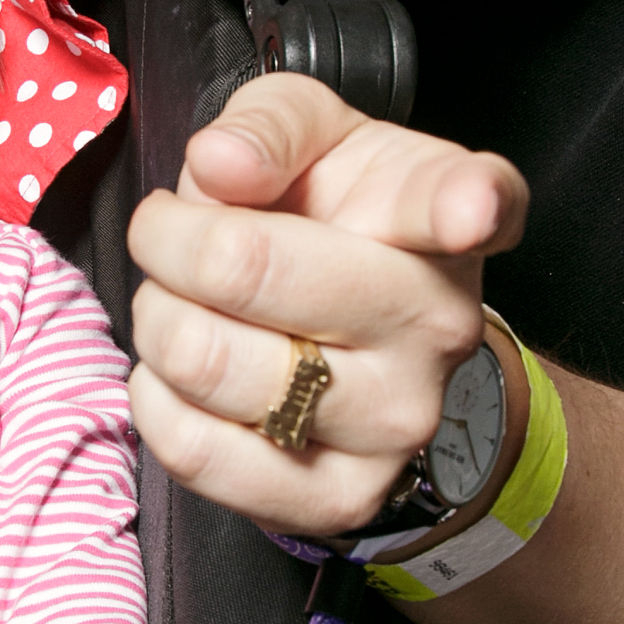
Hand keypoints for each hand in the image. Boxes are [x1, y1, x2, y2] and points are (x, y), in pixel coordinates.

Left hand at [126, 74, 526, 541]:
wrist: (366, 330)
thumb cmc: (333, 214)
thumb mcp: (307, 131)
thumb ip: (266, 125)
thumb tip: (221, 165)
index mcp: (444, 212)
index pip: (464, 204)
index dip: (465, 205)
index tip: (465, 208)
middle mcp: (439, 323)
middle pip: (246, 270)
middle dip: (167, 243)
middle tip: (176, 236)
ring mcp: (396, 421)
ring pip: (205, 362)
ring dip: (158, 321)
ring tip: (188, 304)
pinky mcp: (343, 498)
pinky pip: (197, 452)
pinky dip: (158, 401)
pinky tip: (191, 371)